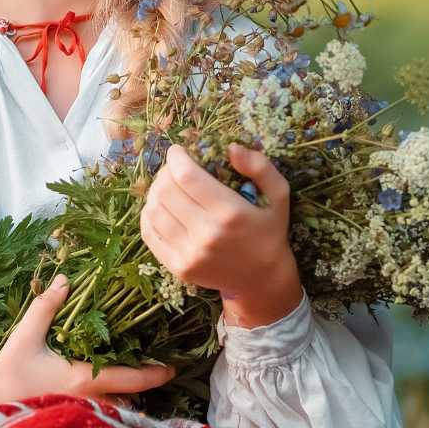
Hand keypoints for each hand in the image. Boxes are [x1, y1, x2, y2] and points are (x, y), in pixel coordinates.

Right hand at [0, 272, 175, 427]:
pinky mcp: (71, 422)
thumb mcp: (25, 337)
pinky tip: (107, 395)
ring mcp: (81, 416)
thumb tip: (65, 280)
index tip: (174, 368)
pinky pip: (101, 416)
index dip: (156, 374)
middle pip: (130, 398)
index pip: (132, 379)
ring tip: (133, 379)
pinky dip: (111, 406)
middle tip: (156, 367)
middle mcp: (89, 403)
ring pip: (117, 410)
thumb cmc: (7, 376)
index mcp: (84, 380)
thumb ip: (46, 307)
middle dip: (142, 386)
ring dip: (127, 398)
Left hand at [140, 142, 301, 326]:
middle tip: (173, 168)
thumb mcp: (279, 195)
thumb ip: (261, 167)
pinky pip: (150, 234)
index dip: (176, 157)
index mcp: (230, 213)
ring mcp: (190, 254)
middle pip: (166, 191)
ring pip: (154, 210)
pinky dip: (149, 214)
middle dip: (165, 172)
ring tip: (166, 186)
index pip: (187, 176)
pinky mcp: (178, 267)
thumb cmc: (269, 231)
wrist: (262, 280)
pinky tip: (159, 207)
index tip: (178, 151)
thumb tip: (231, 148)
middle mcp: (207, 234)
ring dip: (155, 191)